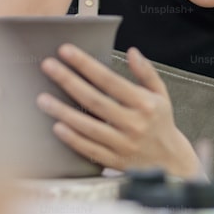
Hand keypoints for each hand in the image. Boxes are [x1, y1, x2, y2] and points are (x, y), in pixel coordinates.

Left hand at [36, 44, 203, 177]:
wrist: (171, 162)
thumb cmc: (161, 124)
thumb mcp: (161, 95)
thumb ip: (146, 73)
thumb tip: (133, 52)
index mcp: (144, 103)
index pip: (110, 80)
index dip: (86, 65)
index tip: (66, 51)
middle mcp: (134, 124)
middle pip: (95, 100)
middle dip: (69, 81)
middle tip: (48, 66)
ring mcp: (123, 144)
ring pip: (88, 127)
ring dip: (63, 112)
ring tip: (42, 99)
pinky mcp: (115, 162)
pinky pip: (90, 149)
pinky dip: (73, 139)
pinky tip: (57, 127)